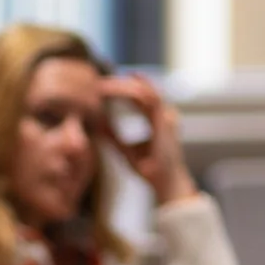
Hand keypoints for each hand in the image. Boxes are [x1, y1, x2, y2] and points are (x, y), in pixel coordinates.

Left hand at [98, 75, 197, 204]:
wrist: (166, 183)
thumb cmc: (149, 171)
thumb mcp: (126, 152)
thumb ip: (114, 138)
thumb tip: (97, 127)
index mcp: (159, 121)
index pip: (141, 98)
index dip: (124, 89)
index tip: (104, 86)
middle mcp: (165, 115)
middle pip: (143, 91)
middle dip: (121, 84)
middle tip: (99, 81)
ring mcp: (166, 117)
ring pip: (145, 91)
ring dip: (123, 86)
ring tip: (103, 84)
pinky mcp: (164, 121)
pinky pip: (149, 99)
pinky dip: (132, 91)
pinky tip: (115, 89)